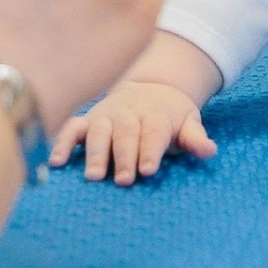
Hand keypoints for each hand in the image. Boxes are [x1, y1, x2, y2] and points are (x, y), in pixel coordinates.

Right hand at [49, 80, 215, 184]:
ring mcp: (106, 115)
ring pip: (99, 130)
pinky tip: (57, 162)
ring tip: (94, 176)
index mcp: (155, 114)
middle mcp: (128, 113)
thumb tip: (210, 150)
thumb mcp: (188, 122)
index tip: (148, 170)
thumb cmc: (169, 116)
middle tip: (124, 180)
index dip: (150, 149)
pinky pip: (73, 128)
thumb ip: (195, 138)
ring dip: (96, 152)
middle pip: (126, 132)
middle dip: (124, 155)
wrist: (150, 87)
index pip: (153, 131)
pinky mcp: (88, 120)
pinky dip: (64, 142)